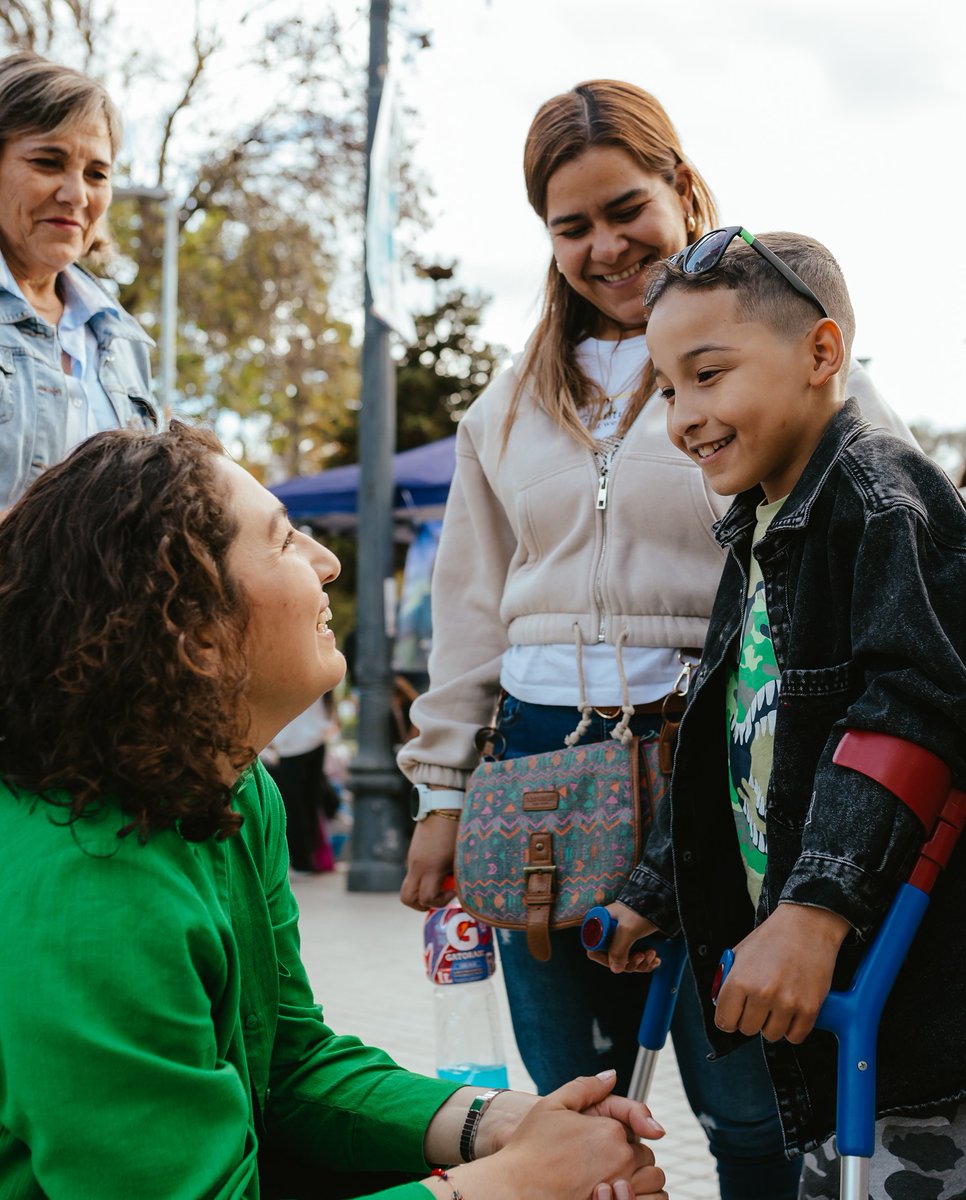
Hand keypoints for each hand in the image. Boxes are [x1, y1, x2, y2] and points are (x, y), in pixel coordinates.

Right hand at [399, 815, 457, 910]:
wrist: (443, 804)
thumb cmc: (457, 829)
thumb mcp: (461, 855)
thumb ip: (458, 876)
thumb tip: (460, 891)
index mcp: (430, 867)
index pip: (426, 898)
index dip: (439, 902)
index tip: (453, 893)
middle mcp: (417, 866)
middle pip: (406, 898)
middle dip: (420, 905)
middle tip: (438, 898)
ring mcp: (412, 859)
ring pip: (409, 885)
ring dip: (422, 890)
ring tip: (442, 880)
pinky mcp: (413, 853)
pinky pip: (413, 873)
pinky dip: (423, 878)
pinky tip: (440, 867)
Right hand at [440, 1071, 666, 1199]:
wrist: (514, 1187)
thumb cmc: (529, 1149)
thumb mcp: (553, 1105)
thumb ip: (586, 1087)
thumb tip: (610, 1076)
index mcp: (609, 1130)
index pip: (639, 1130)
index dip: (625, 1134)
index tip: (608, 1142)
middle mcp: (620, 1159)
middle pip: (647, 1158)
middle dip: (633, 1158)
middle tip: (606, 1161)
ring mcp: (618, 1187)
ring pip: (651, 1183)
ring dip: (641, 1180)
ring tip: (616, 1181)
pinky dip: (638, 1199)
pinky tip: (616, 1195)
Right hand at [585, 902, 662, 973]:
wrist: (661, 900)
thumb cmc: (641, 910)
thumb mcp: (627, 930)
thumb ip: (618, 951)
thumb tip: (615, 969)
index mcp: (601, 926)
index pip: (594, 950)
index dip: (606, 959)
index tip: (621, 961)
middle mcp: (610, 932)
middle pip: (613, 958)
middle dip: (630, 962)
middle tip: (642, 955)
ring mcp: (622, 937)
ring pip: (627, 960)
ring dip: (641, 962)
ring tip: (652, 953)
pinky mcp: (635, 940)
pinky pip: (637, 959)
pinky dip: (646, 962)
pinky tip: (655, 958)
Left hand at [713, 902, 850, 1042]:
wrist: (807, 925)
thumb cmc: (773, 937)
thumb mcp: (739, 953)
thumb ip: (727, 980)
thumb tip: (721, 1003)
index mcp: (740, 980)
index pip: (724, 1022)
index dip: (728, 1018)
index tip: (734, 1014)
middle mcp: (762, 994)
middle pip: (747, 1030)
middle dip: (751, 1018)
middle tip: (758, 1003)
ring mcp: (786, 1004)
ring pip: (771, 1036)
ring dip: (772, 1023)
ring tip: (777, 1003)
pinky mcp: (809, 1009)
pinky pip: (795, 1037)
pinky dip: (792, 1028)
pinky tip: (791, 1010)